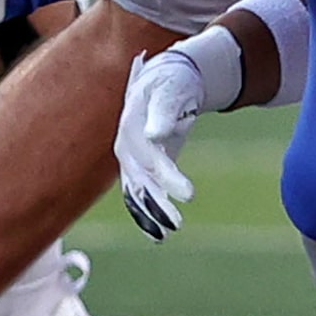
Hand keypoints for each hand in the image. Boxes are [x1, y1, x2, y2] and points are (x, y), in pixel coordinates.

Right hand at [115, 49, 205, 241]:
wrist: (165, 82)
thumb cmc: (171, 84)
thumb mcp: (171, 91)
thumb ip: (164, 112)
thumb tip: (155, 134)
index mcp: (132, 125)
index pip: (150, 156)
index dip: (168, 177)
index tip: (189, 195)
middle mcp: (126, 146)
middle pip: (140, 180)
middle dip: (157, 204)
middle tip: (177, 224)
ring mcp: (130, 159)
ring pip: (137, 192)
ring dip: (150, 214)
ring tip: (168, 233)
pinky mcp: (139, 168)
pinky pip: (139, 195)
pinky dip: (147, 214)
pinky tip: (158, 234)